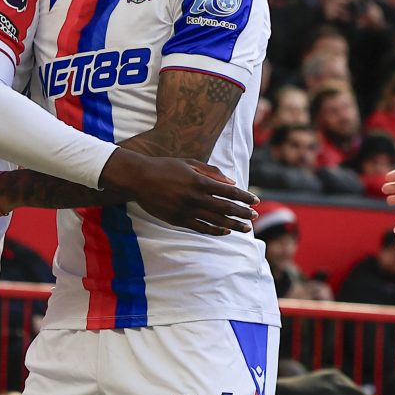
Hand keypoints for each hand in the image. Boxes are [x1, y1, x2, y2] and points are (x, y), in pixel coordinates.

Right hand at [104, 152, 255, 234]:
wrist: (139, 179)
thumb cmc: (165, 167)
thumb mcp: (190, 163)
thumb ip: (212, 173)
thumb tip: (232, 183)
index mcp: (200, 182)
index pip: (230, 192)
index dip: (245, 197)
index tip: (255, 201)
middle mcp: (195, 198)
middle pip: (226, 208)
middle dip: (243, 213)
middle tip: (255, 217)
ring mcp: (186, 210)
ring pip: (216, 221)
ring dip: (233, 225)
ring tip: (246, 228)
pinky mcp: (178, 220)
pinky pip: (201, 228)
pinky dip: (215, 230)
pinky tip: (225, 231)